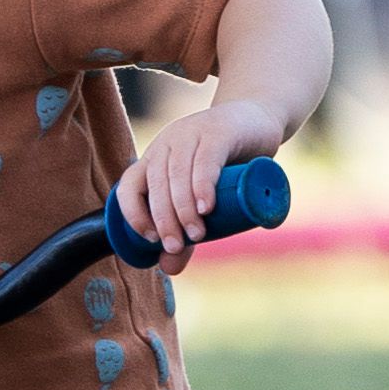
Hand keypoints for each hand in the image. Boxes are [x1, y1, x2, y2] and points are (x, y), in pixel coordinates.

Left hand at [112, 98, 288, 266]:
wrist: (259, 120)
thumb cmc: (227, 162)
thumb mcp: (204, 198)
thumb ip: (187, 230)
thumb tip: (169, 269)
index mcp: (155, 159)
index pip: (129, 185)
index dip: (133, 212)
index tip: (150, 238)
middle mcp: (167, 144)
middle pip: (155, 186)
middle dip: (163, 220)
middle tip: (176, 246)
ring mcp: (190, 134)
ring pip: (177, 175)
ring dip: (183, 209)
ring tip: (197, 234)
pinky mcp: (217, 132)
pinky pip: (204, 160)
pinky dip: (202, 186)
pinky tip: (206, 207)